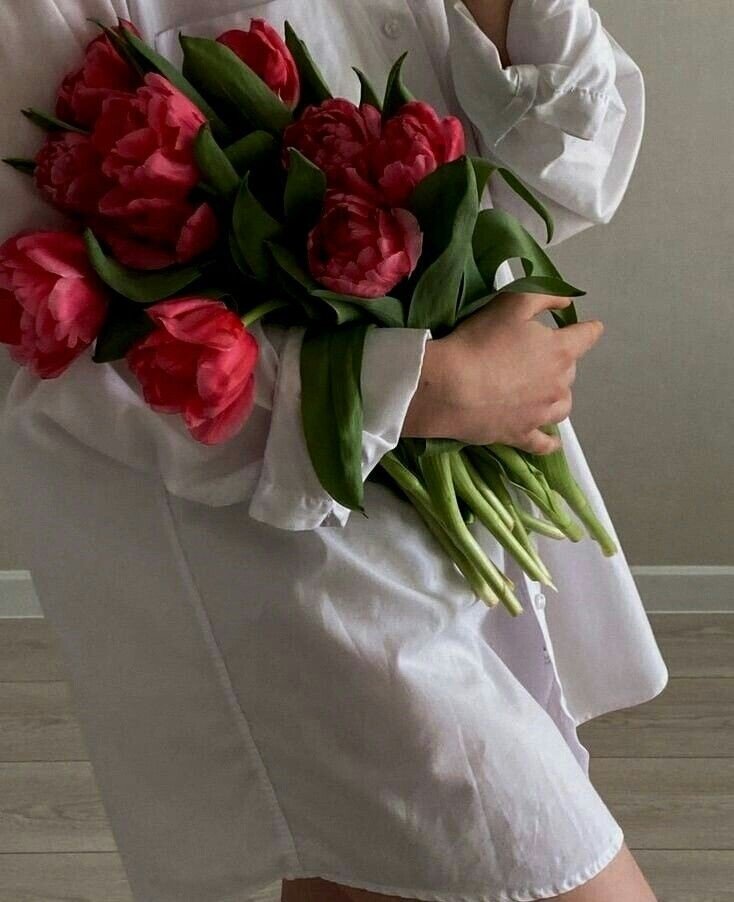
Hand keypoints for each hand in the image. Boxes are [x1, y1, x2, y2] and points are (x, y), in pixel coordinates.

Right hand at [402, 293, 604, 453]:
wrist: (450, 388)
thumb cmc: (480, 342)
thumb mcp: (512, 303)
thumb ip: (544, 296)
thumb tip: (566, 302)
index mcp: (560, 351)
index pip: (587, 336)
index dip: (588, 329)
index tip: (589, 328)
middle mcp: (558, 385)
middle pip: (570, 372)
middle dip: (559, 362)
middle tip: (532, 356)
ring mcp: (541, 414)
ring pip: (562, 406)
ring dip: (556, 397)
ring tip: (541, 393)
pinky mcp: (522, 435)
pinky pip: (544, 443)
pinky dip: (549, 441)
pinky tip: (550, 440)